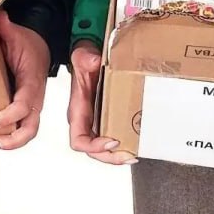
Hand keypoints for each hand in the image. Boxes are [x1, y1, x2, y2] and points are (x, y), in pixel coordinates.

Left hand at [0, 10, 49, 150]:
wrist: (42, 47)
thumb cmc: (31, 45)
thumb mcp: (18, 34)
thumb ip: (5, 27)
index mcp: (32, 81)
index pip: (25, 105)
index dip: (10, 115)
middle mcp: (34, 98)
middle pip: (31, 127)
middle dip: (14, 139)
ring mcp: (31, 105)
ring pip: (28, 130)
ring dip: (11, 141)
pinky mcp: (25, 108)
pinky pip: (22, 126)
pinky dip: (10, 134)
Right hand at [67, 40, 136, 164]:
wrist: (90, 56)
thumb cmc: (84, 59)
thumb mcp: (83, 56)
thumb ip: (86, 58)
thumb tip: (95, 61)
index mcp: (78, 111)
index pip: (79, 140)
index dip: (93, 146)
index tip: (111, 140)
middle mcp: (86, 120)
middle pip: (93, 150)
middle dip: (110, 157)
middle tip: (128, 155)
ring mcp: (97, 120)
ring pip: (104, 148)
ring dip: (118, 155)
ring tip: (133, 154)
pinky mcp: (108, 117)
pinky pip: (113, 137)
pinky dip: (123, 144)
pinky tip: (136, 144)